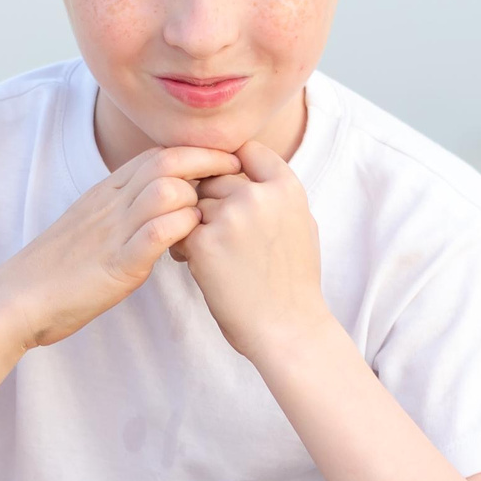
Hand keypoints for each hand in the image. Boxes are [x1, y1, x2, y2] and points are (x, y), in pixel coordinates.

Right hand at [0, 146, 240, 347]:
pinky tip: (194, 243)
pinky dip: (181, 231)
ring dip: (197, 198)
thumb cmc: (57, 271)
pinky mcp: (115, 264)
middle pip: (168, 160)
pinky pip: (156, 233)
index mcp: (107, 192)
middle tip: (240, 176)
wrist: (16, 299)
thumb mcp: (93, 229)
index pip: (159, 154)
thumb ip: (124, 214)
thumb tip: (160, 209)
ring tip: (218, 216)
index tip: (227, 164)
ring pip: (166, 189)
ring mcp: (112, 231)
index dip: (197, 153)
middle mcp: (111, 203)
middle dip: (209, 163)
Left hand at [178, 141, 331, 361]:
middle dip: (209, 198)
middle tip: (213, 227)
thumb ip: (276, 192)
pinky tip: (194, 262)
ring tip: (206, 248)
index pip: (246, 152)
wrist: (286, 329)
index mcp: (287, 187)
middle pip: (214, 176)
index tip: (227, 188)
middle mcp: (258, 196)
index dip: (232, 166)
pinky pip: (178, 227)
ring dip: (191, 219)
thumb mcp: (302, 223)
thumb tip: (249, 166)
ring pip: (193, 201)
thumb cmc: (294, 281)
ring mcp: (230, 217)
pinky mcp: (204, 242)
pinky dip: (181, 243)